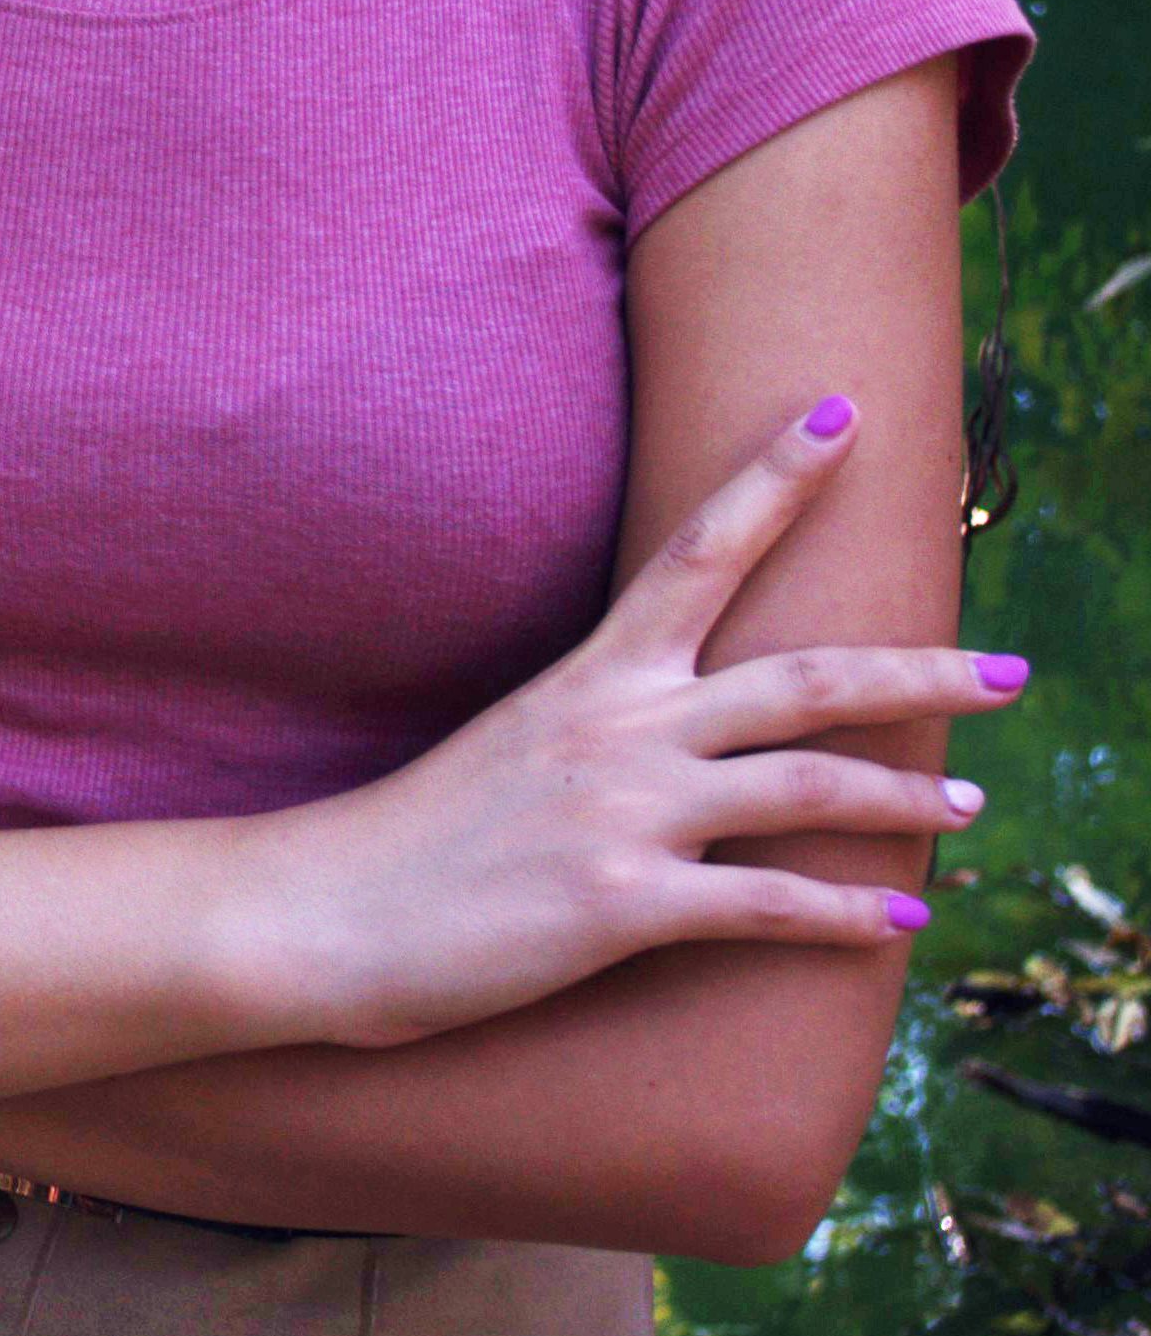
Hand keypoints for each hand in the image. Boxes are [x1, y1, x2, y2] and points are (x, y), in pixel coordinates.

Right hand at [273, 394, 1028, 1050]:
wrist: (325, 911)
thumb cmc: (415, 835)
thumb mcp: (510, 746)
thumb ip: (598, 729)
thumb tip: (674, 731)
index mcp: (588, 678)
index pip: (698, 550)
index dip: (776, 479)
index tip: (845, 414)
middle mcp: (618, 730)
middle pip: (801, 675)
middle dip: (919, 669)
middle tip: (1010, 670)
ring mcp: (624, 816)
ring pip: (808, 785)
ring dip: (905, 796)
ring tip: (967, 807)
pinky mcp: (623, 905)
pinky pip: (768, 904)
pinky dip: (849, 915)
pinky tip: (900, 921)